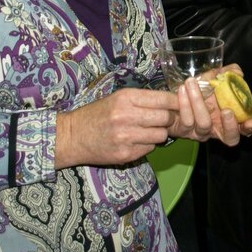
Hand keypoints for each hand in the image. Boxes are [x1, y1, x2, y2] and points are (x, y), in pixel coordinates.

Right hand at [56, 88, 178, 168]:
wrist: (73, 136)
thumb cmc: (98, 114)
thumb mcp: (118, 98)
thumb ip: (142, 100)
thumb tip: (172, 102)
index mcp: (126, 98)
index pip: (163, 99)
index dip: (175, 102)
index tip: (178, 105)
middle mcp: (126, 116)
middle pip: (165, 118)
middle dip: (168, 119)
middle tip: (163, 120)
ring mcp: (126, 137)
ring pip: (160, 135)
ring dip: (158, 134)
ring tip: (146, 131)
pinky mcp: (125, 154)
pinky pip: (150, 149)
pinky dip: (147, 145)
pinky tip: (135, 141)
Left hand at [168, 64, 251, 144]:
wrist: (175, 93)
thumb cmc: (199, 88)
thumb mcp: (214, 77)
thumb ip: (228, 73)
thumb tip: (237, 72)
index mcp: (228, 118)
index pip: (243, 129)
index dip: (249, 128)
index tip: (251, 121)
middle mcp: (217, 129)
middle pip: (230, 138)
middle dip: (230, 125)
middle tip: (226, 110)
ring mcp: (200, 132)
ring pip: (204, 124)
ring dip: (198, 102)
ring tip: (191, 83)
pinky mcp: (184, 131)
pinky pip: (186, 121)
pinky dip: (184, 104)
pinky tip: (182, 89)